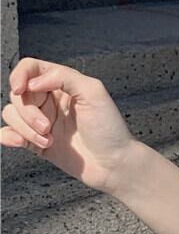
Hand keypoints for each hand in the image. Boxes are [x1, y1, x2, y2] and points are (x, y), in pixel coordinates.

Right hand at [2, 57, 138, 194]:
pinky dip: (9, 137)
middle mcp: (50, 101)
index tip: (20, 88)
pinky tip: (20, 143)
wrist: (113, 164)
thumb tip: (34, 81)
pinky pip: (9, 134)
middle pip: (18, 94)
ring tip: (47, 140)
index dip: (19, 75)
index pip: (30, 69)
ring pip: (11, 114)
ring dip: (25, 128)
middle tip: (47, 126)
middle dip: (28, 112)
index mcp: (63, 84)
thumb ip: (64, 76)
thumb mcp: (94, 92)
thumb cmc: (109, 129)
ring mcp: (41, 121)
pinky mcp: (35, 142)